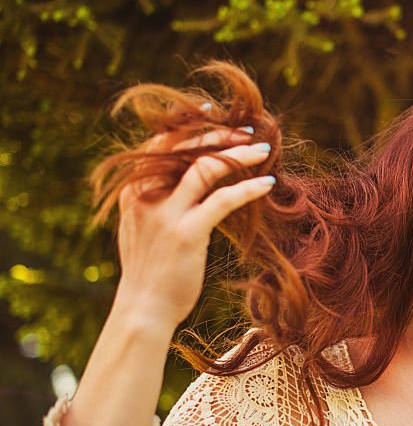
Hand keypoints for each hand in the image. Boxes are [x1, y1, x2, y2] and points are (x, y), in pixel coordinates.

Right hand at [113, 127, 274, 325]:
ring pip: (206, 168)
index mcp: (132, 192)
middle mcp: (145, 196)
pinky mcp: (186, 233)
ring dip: (239, 155)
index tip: (213, 114)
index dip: (188, 127)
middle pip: (184, 148)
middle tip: (248, 130)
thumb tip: (181, 185)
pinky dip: (248, 189)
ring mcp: (165, 214)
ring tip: (264, 151)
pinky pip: (223, 200)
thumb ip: (155, 204)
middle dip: (218, 134)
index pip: (160, 145)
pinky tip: (267, 185)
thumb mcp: (142, 231)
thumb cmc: (149, 274)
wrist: (142, 311)